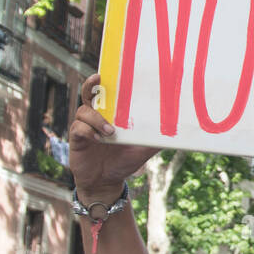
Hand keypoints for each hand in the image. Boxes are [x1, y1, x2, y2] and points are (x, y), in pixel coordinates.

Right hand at [69, 74, 159, 202]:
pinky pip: (78, 129)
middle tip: (98, 78)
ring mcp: (85, 127)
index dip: (105, 81)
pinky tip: (96, 138)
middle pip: (88, 93)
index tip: (107, 71)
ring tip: (110, 132)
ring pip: (84, 111)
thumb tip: (177, 133)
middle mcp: (96, 116)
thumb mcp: (142, 150)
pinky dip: (87, 131)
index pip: (107, 93)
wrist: (106, 183)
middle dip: (91, 84)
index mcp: (111, 114)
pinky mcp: (77, 139)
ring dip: (97, 118)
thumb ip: (154, 140)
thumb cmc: (124, 162)